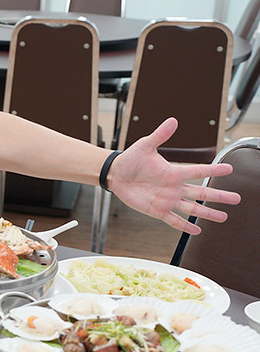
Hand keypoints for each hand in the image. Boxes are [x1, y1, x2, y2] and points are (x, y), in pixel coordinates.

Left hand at [109, 117, 239, 233]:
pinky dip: (184, 225)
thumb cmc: (130, 159)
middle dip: (219, 196)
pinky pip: (173, 219)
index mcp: (173, 172)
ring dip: (207, 213)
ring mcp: (167, 200)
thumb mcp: (145, 146)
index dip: (213, 170)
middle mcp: (174, 187)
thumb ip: (159, 135)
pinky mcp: (157, 210)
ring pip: (191, 208)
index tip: (229, 169)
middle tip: (236, 199)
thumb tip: (172, 121)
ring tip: (223, 217)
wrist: (115, 174)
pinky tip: (196, 231)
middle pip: (201, 192)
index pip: (198, 171)